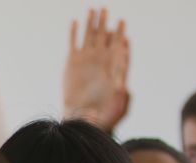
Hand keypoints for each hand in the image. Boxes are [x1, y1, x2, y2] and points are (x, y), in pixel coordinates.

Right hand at [63, 8, 130, 131]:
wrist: (82, 118)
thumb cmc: (103, 114)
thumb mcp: (117, 103)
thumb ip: (120, 91)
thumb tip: (122, 84)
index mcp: (113, 66)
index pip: (118, 46)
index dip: (120, 34)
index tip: (121, 23)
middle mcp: (100, 60)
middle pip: (104, 37)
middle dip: (105, 23)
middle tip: (105, 9)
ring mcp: (86, 59)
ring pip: (89, 36)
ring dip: (91, 23)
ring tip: (92, 9)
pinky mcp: (72, 62)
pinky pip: (73, 44)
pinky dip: (74, 33)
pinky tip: (74, 22)